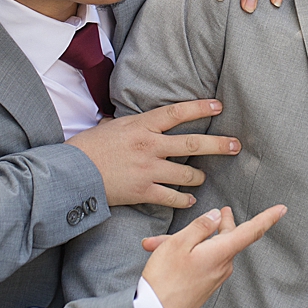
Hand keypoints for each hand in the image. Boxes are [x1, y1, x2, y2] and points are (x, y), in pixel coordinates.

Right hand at [67, 100, 237, 208]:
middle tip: (236, 145)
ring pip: (186, 174)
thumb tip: (136, 119)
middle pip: (192, 144)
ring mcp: (148, 170)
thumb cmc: (88, 148)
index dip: (201, 109)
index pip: (177, 113)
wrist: (72, 173)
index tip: (219, 107)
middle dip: (218, 145)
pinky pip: (172, 197)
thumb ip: (131, 124)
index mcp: (141, 126)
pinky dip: (184, 200)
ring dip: (199, 177)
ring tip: (203, 177)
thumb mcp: (111, 126)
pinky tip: (191, 200)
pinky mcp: (143, 192)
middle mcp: (149, 146)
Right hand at [140, 204, 285, 307]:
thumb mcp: (178, 243)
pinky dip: (186, 254)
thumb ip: (201, 226)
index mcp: (221, 252)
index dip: (268, 218)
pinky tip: (163, 253)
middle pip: (227, 237)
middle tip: (219, 212)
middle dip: (218, 224)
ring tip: (160, 242)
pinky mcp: (206, 284)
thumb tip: (216, 216)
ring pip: (208, 249)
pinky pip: (201, 262)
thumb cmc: (165, 279)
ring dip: (188, 242)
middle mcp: (223, 265)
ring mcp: (215, 276)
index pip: (251, 231)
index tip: (282, 209)